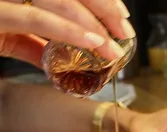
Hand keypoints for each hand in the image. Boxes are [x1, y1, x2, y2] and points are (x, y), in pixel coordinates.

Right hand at [0, 0, 134, 66]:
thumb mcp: (6, 35)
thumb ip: (31, 43)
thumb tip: (55, 58)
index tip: (120, 17)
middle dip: (104, 8)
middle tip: (125, 30)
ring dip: (93, 22)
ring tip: (115, 45)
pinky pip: (36, 19)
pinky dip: (68, 31)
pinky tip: (93, 42)